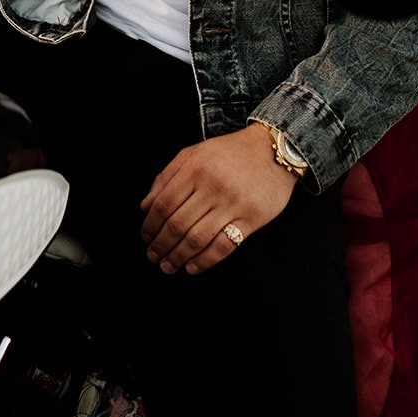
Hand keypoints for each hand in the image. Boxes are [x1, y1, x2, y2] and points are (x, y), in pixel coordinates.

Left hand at [140, 124, 298, 274]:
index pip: (164, 204)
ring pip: (197, 238)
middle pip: (178, 224)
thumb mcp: (194, 153)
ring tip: (168, 266)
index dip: (151, 225)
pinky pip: (224, 245)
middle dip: (161, 245)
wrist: (272, 150)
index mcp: (195, 168)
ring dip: (178, 256)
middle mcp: (212, 186)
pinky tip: (193, 267)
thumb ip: (167, 176)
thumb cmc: (229, 152)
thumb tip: (145, 207)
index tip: (146, 237)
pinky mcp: (251, 219)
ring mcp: (232, 203)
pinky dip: (205, 260)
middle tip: (153, 256)